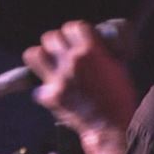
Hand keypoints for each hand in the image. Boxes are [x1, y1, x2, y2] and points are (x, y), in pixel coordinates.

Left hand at [23, 21, 136, 153]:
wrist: (110, 127)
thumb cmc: (119, 98)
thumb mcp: (117, 68)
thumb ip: (103, 53)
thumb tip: (95, 44)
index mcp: (91, 52)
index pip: (73, 26)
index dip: (75, 32)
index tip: (78, 38)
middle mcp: (71, 61)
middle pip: (51, 37)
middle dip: (58, 42)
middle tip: (63, 51)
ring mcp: (58, 79)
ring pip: (35, 54)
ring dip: (43, 56)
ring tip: (51, 63)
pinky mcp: (51, 95)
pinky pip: (39, 84)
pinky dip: (46, 86)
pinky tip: (56, 89)